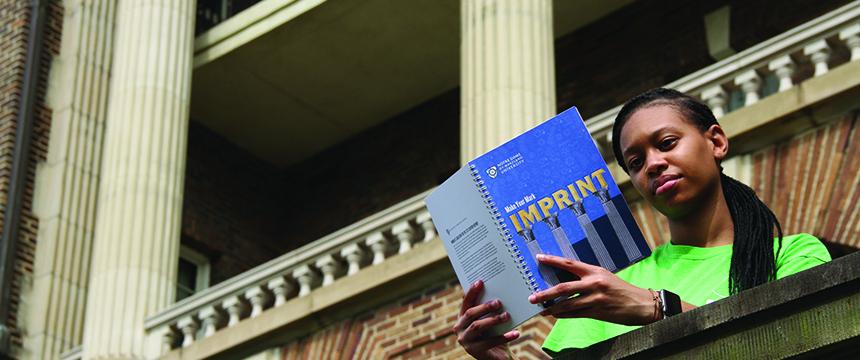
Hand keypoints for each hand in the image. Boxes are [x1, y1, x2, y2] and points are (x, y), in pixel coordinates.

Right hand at [453, 280, 519, 359]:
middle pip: (470, 314)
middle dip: (484, 307)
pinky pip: (491, 342)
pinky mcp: (474, 351)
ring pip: (478, 326)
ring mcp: (465, 341)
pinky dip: (504, 337)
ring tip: (507, 316)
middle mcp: (459, 328)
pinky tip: (516, 333)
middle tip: (499, 302)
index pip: (465, 303)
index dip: (472, 292)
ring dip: (493, 320)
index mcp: (461, 318)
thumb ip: (487, 309)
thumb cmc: (492, 334)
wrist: (495, 357)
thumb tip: (498, 291)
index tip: (480, 282)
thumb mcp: (488, 320)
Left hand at [528, 254, 656, 325]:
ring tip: (541, 309)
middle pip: (563, 287)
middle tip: (532, 297)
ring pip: (567, 304)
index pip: (569, 263)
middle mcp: (594, 283)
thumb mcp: (605, 277)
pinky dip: (564, 315)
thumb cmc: (622, 290)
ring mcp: (595, 298)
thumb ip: (587, 277)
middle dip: (545, 293)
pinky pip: (576, 314)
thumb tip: (566, 280)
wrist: (642, 304)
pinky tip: (556, 315)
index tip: (539, 258)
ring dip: (552, 308)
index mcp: (595, 271)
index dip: (553, 260)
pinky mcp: (598, 312)